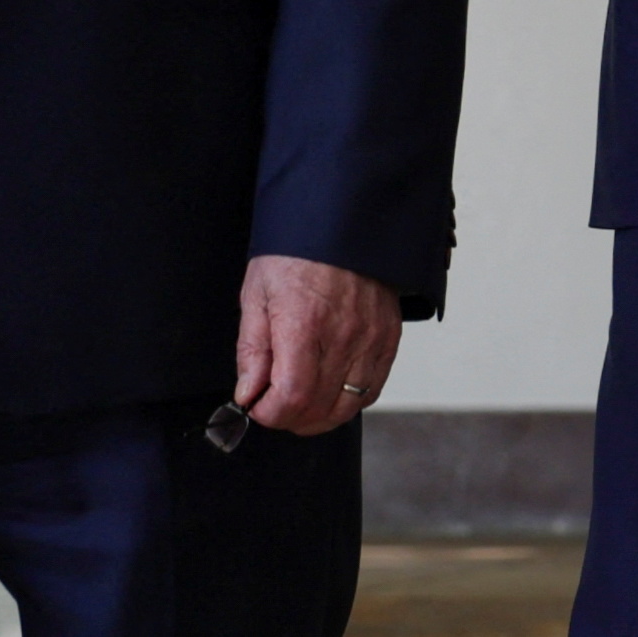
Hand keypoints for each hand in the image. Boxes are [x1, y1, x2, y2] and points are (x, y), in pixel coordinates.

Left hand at [235, 255, 401, 435]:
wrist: (342, 219)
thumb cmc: (296, 251)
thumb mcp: (257, 293)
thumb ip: (252, 350)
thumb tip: (248, 393)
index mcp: (304, 323)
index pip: (291, 397)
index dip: (269, 414)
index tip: (257, 406)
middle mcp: (342, 335)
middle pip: (318, 408)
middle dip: (288, 418)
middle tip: (273, 404)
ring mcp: (371, 338)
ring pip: (348, 406)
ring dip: (319, 417)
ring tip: (301, 404)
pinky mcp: (389, 336)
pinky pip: (372, 389)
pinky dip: (349, 401)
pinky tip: (330, 392)